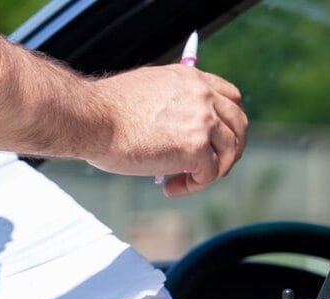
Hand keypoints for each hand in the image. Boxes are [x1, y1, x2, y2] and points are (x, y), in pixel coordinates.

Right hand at [87, 65, 247, 197]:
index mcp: (190, 78)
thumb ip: (167, 103)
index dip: (228, 122)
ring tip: (184, 182)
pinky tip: (170, 188)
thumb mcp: (144, 93)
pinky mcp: (194, 147)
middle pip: (239, 125)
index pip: (230, 98)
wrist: (90, 119)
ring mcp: (202, 121)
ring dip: (211, 172)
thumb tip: (171, 130)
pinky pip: (208, 174)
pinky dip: (192, 186)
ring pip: (229, 152)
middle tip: (210, 168)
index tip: (215, 140)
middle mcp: (203, 96)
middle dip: (229, 150)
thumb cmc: (102, 111)